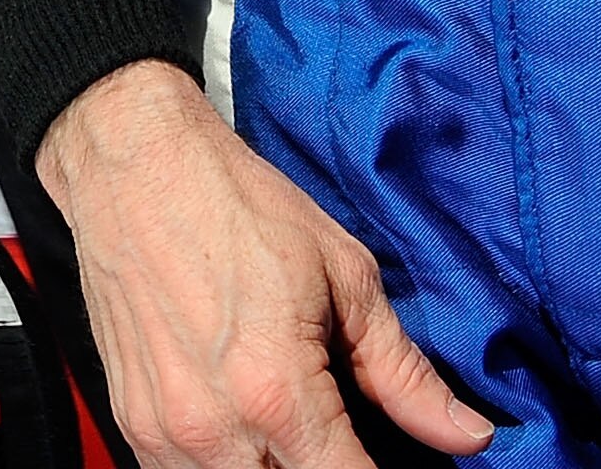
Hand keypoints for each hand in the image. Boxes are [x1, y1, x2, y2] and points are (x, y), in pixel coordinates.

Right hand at [35, 59, 492, 468]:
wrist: (132, 161)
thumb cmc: (236, 203)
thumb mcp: (344, 275)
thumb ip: (403, 372)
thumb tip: (469, 436)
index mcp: (277, 391)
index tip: (391, 464)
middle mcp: (215, 427)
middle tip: (344, 441)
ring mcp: (163, 430)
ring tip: (296, 436)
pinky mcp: (130, 421)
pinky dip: (226, 468)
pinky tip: (248, 435)